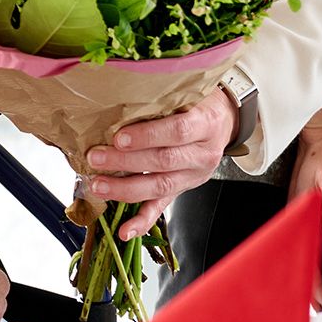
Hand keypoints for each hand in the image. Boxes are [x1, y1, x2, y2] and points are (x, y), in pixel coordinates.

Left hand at [83, 87, 236, 241]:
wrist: (225, 121)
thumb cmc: (200, 101)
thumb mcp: (191, 91)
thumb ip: (164, 96)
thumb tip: (121, 95)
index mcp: (206, 124)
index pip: (177, 131)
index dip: (148, 136)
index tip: (119, 137)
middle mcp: (202, 154)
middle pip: (164, 161)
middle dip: (126, 162)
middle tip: (96, 157)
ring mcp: (193, 176)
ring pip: (160, 186)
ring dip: (126, 189)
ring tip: (98, 185)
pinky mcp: (183, 190)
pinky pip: (163, 207)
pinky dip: (142, 221)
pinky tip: (125, 230)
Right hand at [288, 96, 321, 310]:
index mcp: (298, 215)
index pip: (303, 259)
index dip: (313, 286)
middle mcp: (298, 217)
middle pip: (300, 258)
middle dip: (309, 287)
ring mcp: (303, 210)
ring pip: (303, 249)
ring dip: (310, 271)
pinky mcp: (310, 202)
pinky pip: (309, 235)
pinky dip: (313, 253)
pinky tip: (320, 258)